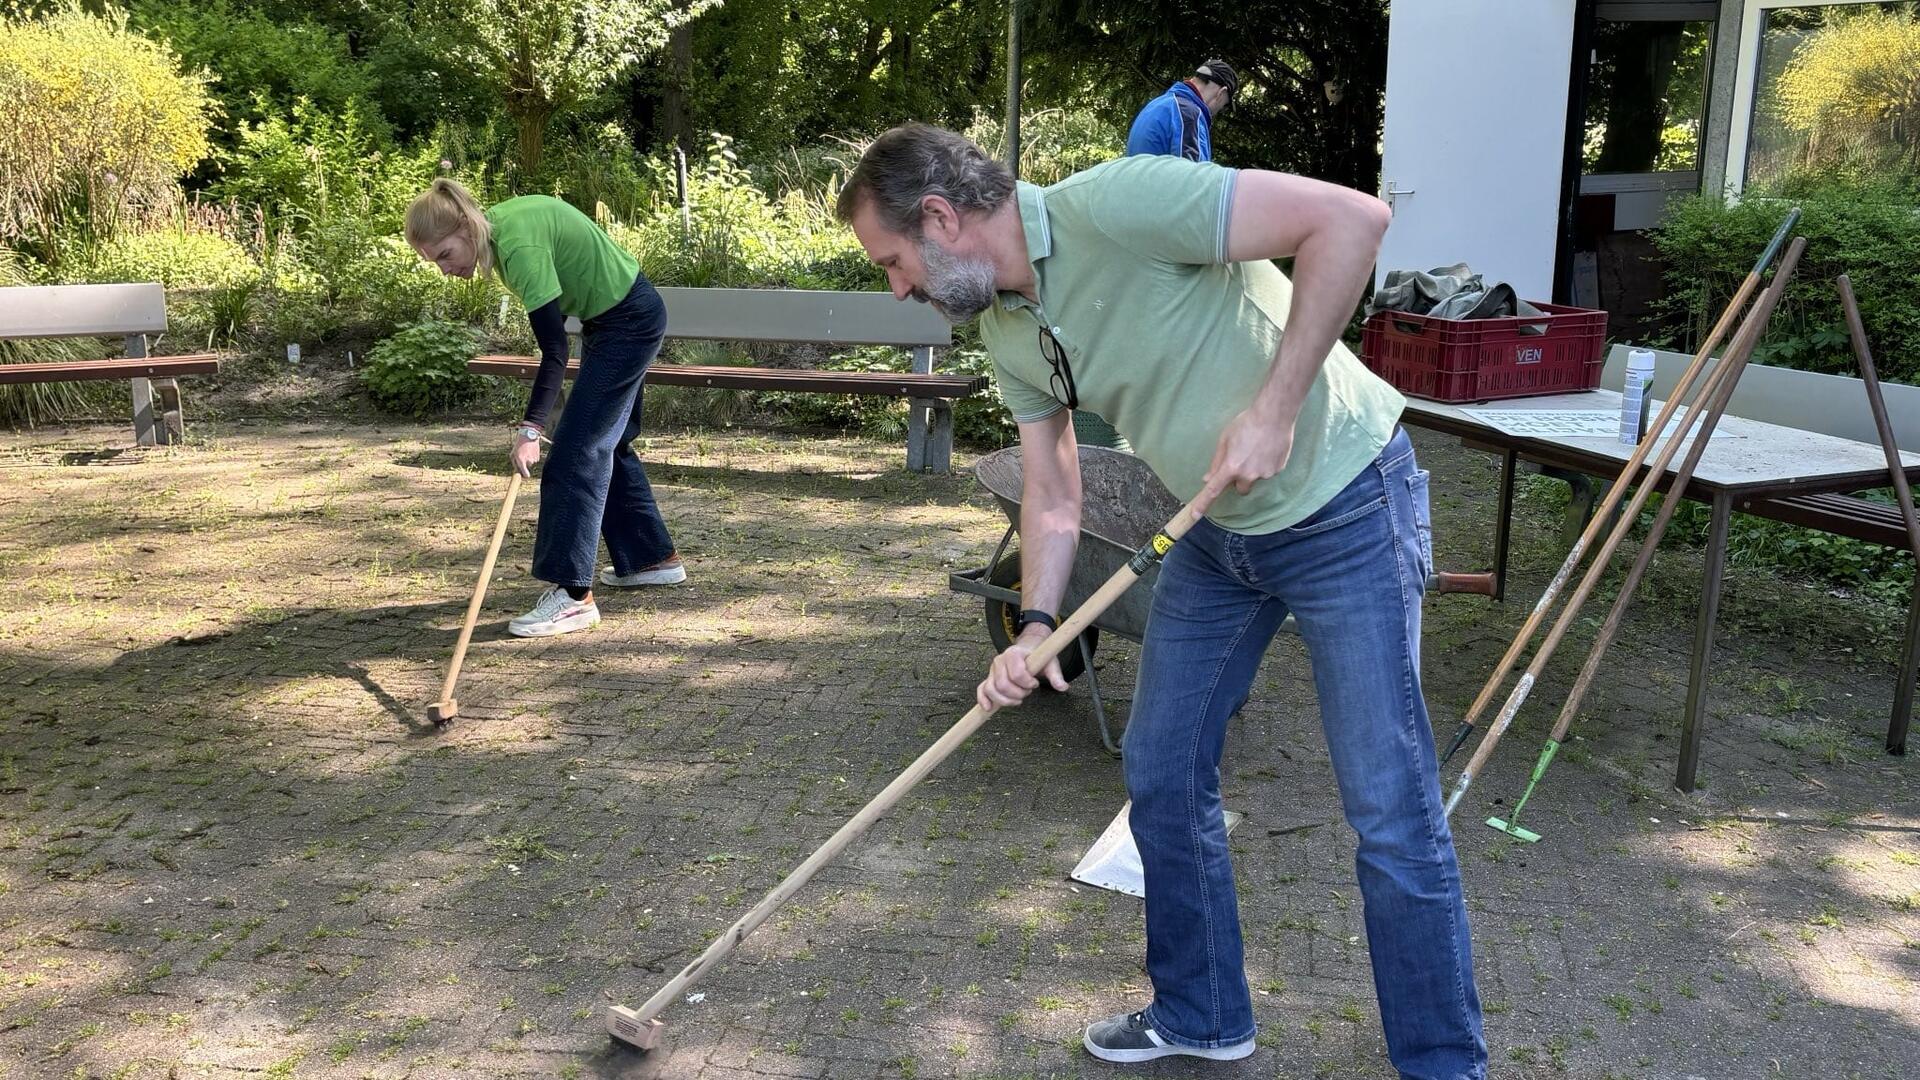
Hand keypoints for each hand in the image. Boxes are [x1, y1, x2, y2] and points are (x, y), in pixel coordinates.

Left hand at [510, 434, 540, 476]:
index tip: (524, 476)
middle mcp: (528, 461)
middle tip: (522, 456)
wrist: (528, 436)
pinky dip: (532, 457)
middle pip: (527, 467)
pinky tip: (530, 451)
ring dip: (528, 460)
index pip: (525, 473)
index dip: (525, 476)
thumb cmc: (518, 445)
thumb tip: (517, 472)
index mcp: (521, 460)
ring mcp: (534, 460)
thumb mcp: (513, 454)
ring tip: (526, 451)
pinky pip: (534, 460)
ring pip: (531, 464)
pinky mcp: (538, 457)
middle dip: (524, 464)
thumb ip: (515, 464)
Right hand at [976, 624, 1067, 713]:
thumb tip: (1063, 687)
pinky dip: (983, 699)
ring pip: (991, 689)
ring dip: (1006, 700)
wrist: (1028, 649)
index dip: (1027, 683)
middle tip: (1028, 691)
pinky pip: (982, 690)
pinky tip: (988, 708)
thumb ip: (1056, 675)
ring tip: (1018, 699)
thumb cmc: (1038, 657)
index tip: (1035, 683)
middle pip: (1003, 684)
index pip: (1016, 673)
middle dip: (1017, 693)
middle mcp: (1000, 660)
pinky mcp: (989, 679)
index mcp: (1014, 653)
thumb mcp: (1050, 663)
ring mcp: (992, 670)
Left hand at [1192, 402, 1297, 516]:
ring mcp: (1265, 474)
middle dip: (1239, 480)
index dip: (1203, 503)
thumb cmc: (1246, 423)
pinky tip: (1267, 448)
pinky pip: (1268, 472)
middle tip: (1241, 461)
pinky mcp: (1278, 470)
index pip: (1213, 490)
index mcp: (1231, 467)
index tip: (1194, 515)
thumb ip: (1217, 461)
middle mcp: (1248, 475)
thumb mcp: (1225, 439)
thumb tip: (1208, 478)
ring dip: (1253, 470)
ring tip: (1257, 449)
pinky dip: (1266, 464)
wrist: (1275, 415)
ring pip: (1255, 479)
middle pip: (1240, 489)